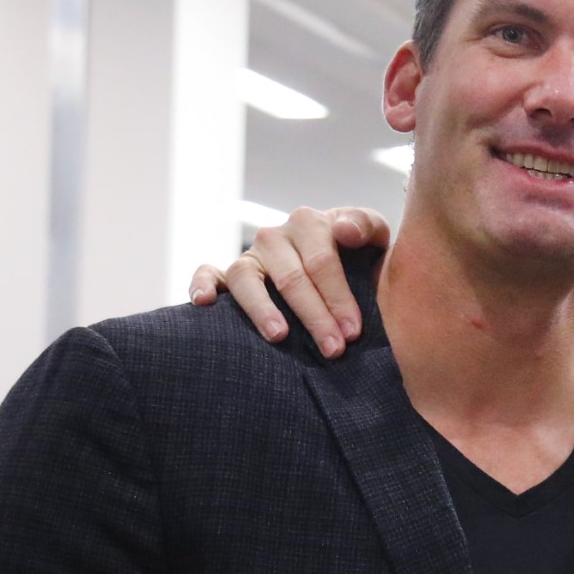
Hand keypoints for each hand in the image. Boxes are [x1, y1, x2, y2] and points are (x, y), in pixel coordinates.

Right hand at [188, 204, 393, 358]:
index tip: (353, 332)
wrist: (340, 267)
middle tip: (333, 349)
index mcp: (309, 223)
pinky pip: (207, 274)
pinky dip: (201, 284)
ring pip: (246, 278)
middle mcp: (275, 236)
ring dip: (262, 309)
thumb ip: (366, 226)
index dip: (338, 297)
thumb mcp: (372, 237)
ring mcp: (249, 255)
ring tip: (279, 336)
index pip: (321, 261)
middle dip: (314, 316)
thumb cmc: (357, 256)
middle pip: (291, 277)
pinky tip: (204, 303)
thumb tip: (343, 230)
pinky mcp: (227, 274)